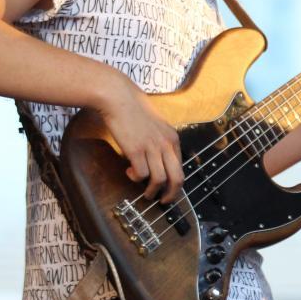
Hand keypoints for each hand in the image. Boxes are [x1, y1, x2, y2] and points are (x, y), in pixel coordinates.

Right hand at [98, 75, 183, 203]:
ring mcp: (152, 147)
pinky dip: (136, 179)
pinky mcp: (136, 150)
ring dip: (152, 191)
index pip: (181, 167)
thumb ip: (160, 141)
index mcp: (173, 138)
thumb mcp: (156, 125)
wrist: (119, 98)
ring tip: (146, 193)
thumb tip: (158, 160)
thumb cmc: (134, 110)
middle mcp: (166, 144)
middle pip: (177, 178)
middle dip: (171, 194)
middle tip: (164, 202)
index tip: (169, 190)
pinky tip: (129, 172)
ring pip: (159, 180)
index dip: (176, 183)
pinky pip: (142, 175)